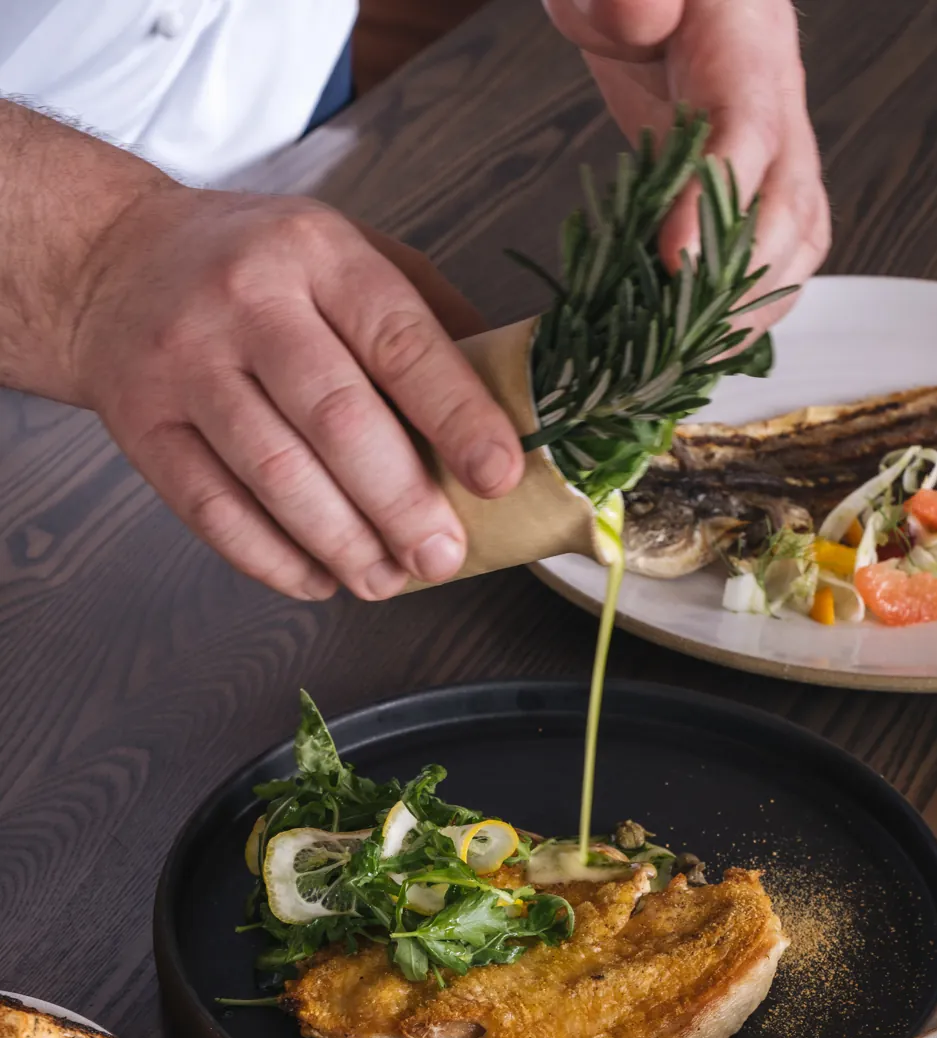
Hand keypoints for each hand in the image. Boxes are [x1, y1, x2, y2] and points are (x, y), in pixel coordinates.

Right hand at [68, 186, 523, 599]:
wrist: (111, 259)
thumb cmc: (258, 269)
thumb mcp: (349, 253)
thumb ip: (430, 322)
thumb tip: (518, 405)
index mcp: (318, 254)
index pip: (399, 340)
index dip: (456, 416)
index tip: (499, 475)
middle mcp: (246, 302)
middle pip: (337, 421)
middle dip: (402, 504)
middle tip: (442, 556)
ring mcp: (185, 365)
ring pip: (277, 477)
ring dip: (344, 545)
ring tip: (388, 579)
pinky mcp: (143, 425)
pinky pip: (215, 513)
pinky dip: (275, 561)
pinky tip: (319, 577)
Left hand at [544, 0, 829, 329]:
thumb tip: (638, 14)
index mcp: (748, 45)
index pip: (747, 132)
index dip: (718, 203)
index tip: (675, 260)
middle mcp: (779, 102)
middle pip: (791, 206)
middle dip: (745, 284)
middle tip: (686, 339)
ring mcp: (779, 148)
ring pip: (798, 240)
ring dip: (756, 310)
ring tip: (701, 359)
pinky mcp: (760, 185)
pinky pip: (780, 253)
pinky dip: (753, 307)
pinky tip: (712, 343)